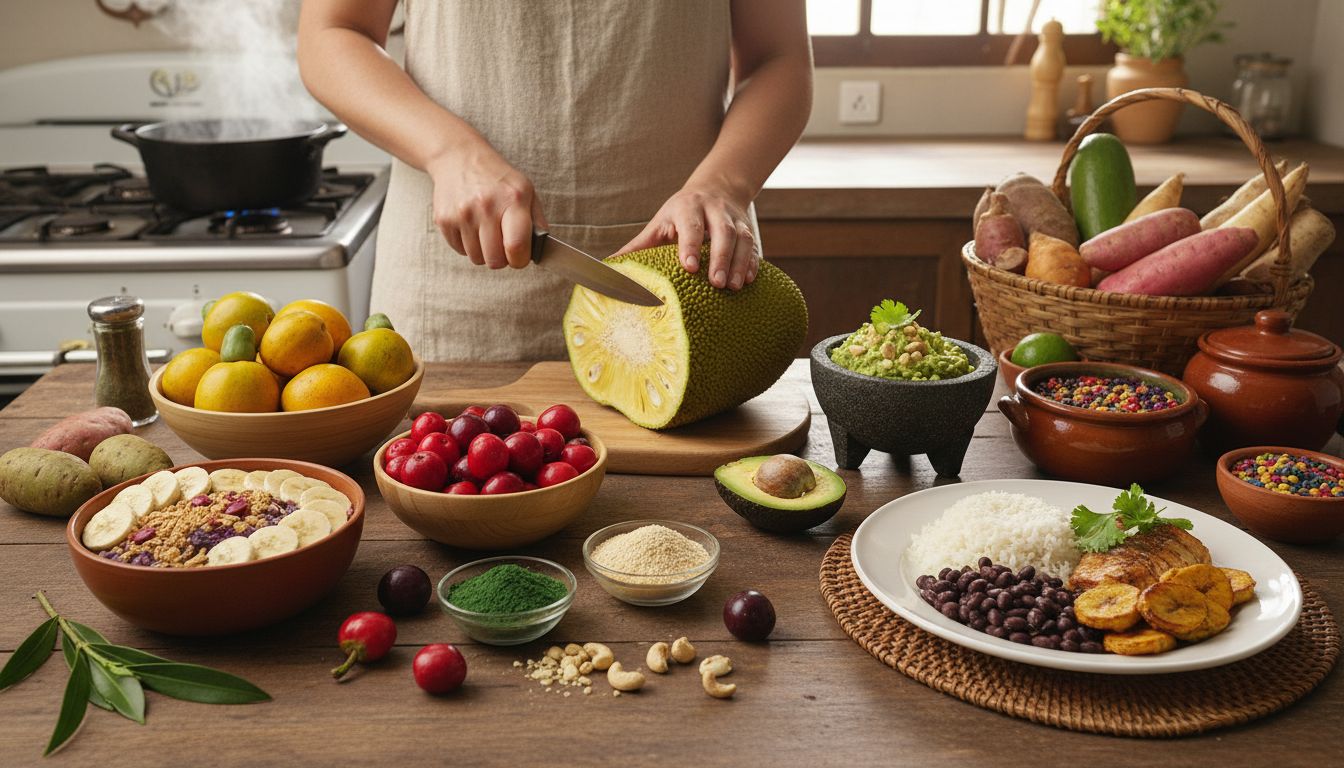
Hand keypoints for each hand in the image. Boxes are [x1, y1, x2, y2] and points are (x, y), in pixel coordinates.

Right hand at [426, 142, 544, 268]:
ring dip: (484, 251)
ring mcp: (462, 213)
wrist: (460, 157)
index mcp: (513, 199)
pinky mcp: (444, 219)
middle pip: (495, 260)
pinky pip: (460, 250)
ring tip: (486, 231)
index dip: (520, 260)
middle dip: (502, 258)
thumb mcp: (526, 190)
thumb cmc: (498, 178)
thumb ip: (537, 221)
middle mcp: (486, 206)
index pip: (516, 247)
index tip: (519, 256)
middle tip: (502, 244)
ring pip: (476, 258)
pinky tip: (471, 226)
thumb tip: (541, 250)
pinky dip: (467, 244)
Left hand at [618, 184, 758, 289]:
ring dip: (739, 263)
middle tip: (717, 284)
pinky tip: (749, 280)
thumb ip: (638, 246)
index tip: (689, 267)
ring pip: (742, 239)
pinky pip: (754, 245)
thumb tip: (608, 267)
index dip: (690, 246)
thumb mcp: (659, 224)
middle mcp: (714, 210)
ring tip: (734, 287)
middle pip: (722, 232)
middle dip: (720, 258)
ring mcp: (734, 219)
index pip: (690, 226)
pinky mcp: (748, 229)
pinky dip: (753, 263)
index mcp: (687, 207)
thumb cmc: (679, 214)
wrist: (717, 188)